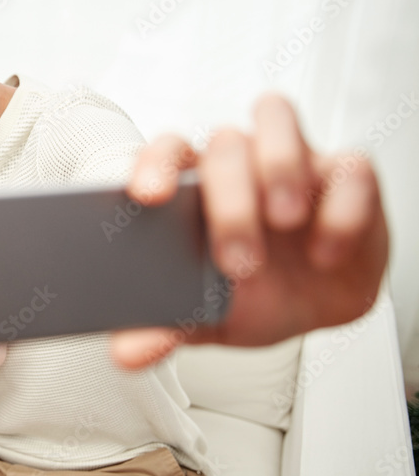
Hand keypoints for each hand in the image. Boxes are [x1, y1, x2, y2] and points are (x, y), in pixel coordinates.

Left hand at [111, 93, 387, 367]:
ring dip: (278, 166)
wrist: (309, 309)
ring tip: (283, 222)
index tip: (147, 197)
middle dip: (229, 201)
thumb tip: (126, 355)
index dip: (153, 165)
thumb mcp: (202, 317)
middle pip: (222, 144)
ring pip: (275, 120)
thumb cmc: (246, 294)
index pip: (165, 152)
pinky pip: (349, 168)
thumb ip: (161, 327)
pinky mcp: (346, 177)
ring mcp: (293, 161)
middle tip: (237, 261)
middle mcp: (238, 162)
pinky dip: (340, 209)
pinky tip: (326, 252)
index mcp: (191, 187)